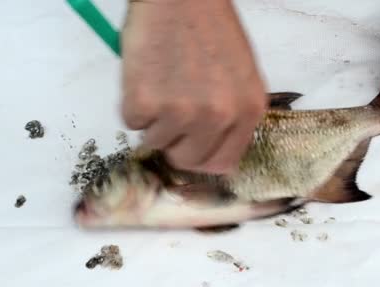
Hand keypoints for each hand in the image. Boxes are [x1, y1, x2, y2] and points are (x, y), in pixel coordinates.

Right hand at [121, 0, 266, 173]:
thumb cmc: (210, 29)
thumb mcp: (241, 76)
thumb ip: (233, 117)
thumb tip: (212, 154)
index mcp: (248, 110)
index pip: (223, 163)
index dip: (202, 157)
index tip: (190, 147)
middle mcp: (219, 116)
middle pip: (188, 160)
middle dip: (175, 143)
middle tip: (170, 114)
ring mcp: (182, 112)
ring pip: (156, 143)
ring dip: (153, 121)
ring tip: (161, 84)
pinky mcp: (145, 102)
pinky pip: (131, 123)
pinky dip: (132, 104)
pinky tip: (146, 75)